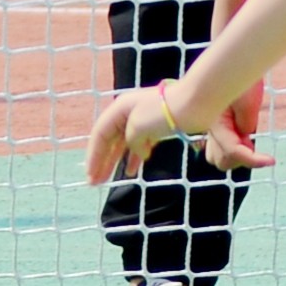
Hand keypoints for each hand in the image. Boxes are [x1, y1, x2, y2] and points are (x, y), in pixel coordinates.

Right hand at [84, 84, 204, 186]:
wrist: (195, 102)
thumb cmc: (164, 112)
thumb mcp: (138, 126)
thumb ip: (130, 141)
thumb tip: (137, 151)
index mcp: (119, 109)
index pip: (100, 134)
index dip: (94, 156)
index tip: (91, 176)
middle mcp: (128, 113)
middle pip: (110, 140)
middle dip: (102, 161)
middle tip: (95, 182)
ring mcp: (143, 120)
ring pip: (124, 143)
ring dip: (116, 161)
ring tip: (109, 179)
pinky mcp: (157, 127)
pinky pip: (140, 144)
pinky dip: (136, 156)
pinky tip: (133, 169)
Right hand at [203, 84, 269, 169]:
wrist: (232, 63)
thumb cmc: (240, 77)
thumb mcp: (248, 100)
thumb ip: (246, 123)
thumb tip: (246, 138)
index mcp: (216, 124)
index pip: (234, 152)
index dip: (254, 161)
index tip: (272, 160)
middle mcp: (210, 130)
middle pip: (221, 161)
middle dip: (239, 159)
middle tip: (253, 144)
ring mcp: (213, 129)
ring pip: (217, 157)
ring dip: (234, 156)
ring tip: (248, 140)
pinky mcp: (218, 126)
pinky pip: (221, 147)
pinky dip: (233, 148)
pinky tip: (244, 136)